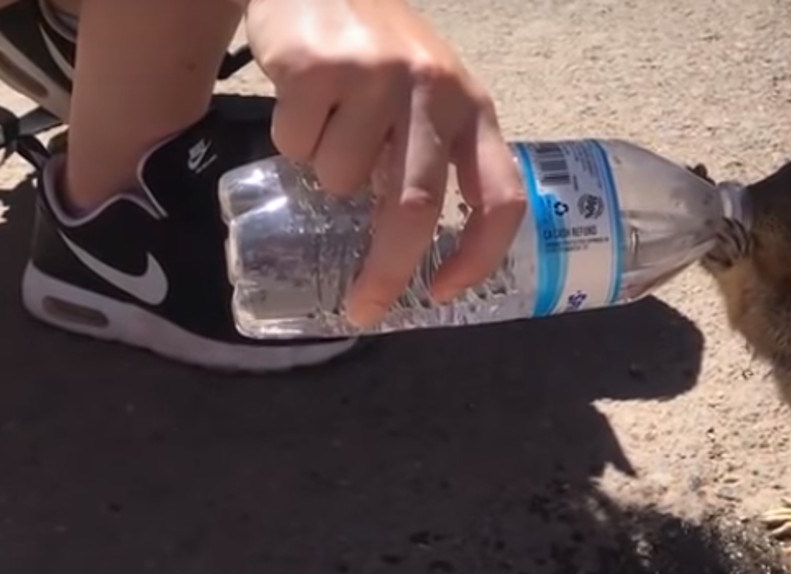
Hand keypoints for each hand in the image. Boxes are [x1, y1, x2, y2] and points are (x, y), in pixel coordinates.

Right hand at [241, 0, 525, 326]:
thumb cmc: (379, 50)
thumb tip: (406, 250)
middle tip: (363, 306)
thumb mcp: (426, 97)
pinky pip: (295, 145)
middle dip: (386, 269)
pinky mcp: (319, 66)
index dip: (480, 254)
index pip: (501, 196)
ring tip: (329, 126)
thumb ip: (428, 158)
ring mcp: (377, 77)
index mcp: (472, 108)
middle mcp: (434, 92)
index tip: (444, 291)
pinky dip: (290, 141)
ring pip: (342, 179)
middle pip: (416, 207)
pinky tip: (302, 102)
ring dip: (325, 175)